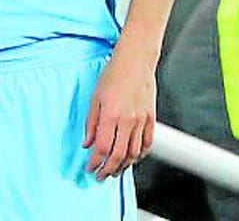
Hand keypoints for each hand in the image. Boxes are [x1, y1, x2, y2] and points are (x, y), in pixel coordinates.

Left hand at [82, 45, 156, 179]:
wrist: (134, 62)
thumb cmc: (112, 75)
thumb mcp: (94, 98)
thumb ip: (90, 123)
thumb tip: (87, 143)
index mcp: (110, 115)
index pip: (102, 148)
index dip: (95, 162)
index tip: (90, 168)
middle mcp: (127, 121)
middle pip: (118, 155)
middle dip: (108, 170)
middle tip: (101, 176)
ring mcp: (141, 121)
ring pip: (134, 153)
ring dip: (123, 165)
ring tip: (115, 170)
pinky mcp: (151, 119)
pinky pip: (147, 143)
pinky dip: (140, 155)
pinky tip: (132, 158)